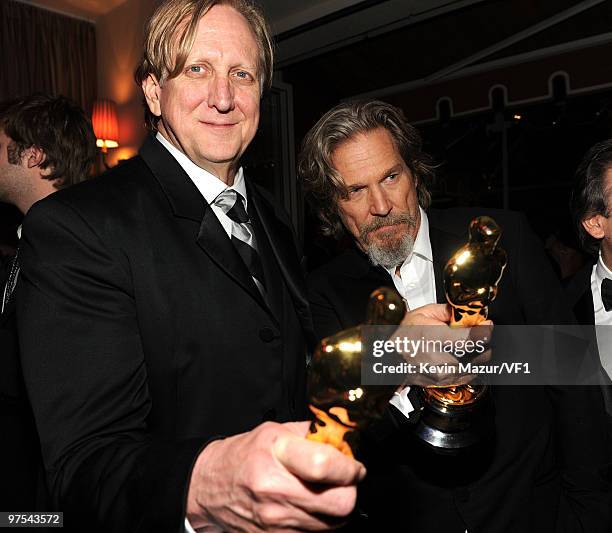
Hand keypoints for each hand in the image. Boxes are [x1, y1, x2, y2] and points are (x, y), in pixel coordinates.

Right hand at [186, 421, 365, 531]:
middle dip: (350, 490)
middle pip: (340, 504)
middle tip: (343, 479)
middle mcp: (275, 493)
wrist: (209, 487)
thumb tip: (345, 437)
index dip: (350, 466)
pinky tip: (308, 504)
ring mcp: (276, 522)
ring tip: (322, 490)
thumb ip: (313, 433)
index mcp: (275, 457)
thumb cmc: (243, 454)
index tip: (354, 464)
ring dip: (336, 506)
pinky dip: (320, 520)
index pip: (326, 466)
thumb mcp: (275, 430)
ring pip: (333, 523)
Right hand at [397, 303, 492, 386]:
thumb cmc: (403, 335)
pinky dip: (470, 365)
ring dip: (477, 354)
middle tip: (478, 332)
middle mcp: (437, 359)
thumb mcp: (422, 313)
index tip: (486, 325)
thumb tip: (468, 313)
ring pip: (475, 366)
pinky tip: (460, 357)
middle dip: (483, 342)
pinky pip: (467, 376)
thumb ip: (448, 311)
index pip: (468, 340)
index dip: (483, 332)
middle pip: (477, 354)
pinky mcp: (443, 383)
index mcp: (431, 337)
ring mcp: (441, 374)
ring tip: (466, 344)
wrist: (390, 357)